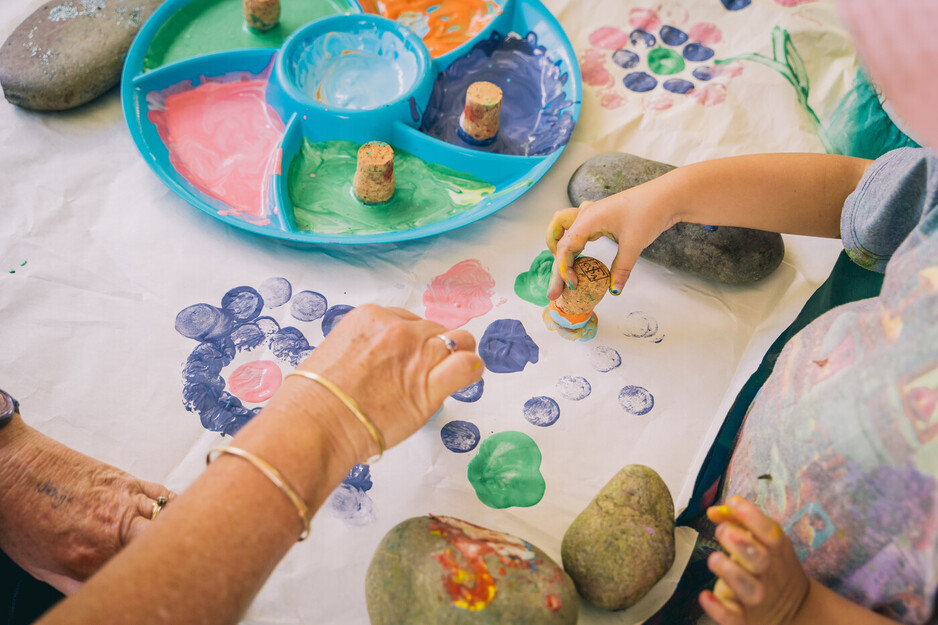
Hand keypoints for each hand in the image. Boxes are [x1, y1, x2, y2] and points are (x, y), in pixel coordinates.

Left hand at [0, 420, 174, 593]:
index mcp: (91, 557)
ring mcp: (125, 501)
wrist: (13, 470)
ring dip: (172, 535)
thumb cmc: (18, 514)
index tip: (148, 585)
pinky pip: (165, 495)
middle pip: (161, 550)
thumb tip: (95, 594)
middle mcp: (115, 529)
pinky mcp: (128, 479)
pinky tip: (170, 516)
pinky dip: (173, 507)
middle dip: (166, 561)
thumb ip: (76, 584)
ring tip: (173, 544)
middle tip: (165, 568)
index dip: (145, 583)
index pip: (135, 577)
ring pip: (170, 522)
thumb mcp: (40, 567)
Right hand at [294, 305, 481, 457]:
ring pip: (459, 341)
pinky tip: (465, 378)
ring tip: (447, 374)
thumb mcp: (335, 351)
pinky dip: (472, 370)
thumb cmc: (315, 397)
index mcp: (371, 317)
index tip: (407, 359)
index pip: (408, 320)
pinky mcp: (430, 384)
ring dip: (457, 355)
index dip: (412, 340)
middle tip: (420, 374)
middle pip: (434, 330)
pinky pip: (468, 366)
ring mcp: (417, 354)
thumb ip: (364, 346)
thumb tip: (381, 359)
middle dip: (432, 349)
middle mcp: (398, 330)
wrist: (316, 423)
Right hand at [545, 190, 677, 299]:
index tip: (572, 286)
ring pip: (562, 229)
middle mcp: (585, 214)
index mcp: (588, 218)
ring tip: (561, 270)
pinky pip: (576, 229)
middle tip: (554, 292)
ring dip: (558, 248)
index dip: (564, 268)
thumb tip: (614, 290)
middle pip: (559, 240)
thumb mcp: (634, 244)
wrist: (666, 196)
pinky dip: (572, 244)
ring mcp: (591, 214)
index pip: (565, 246)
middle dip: (556, 267)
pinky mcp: (599, 217)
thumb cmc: (649, 212)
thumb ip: (621, 269)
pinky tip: (578, 258)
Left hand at [699, 496, 809, 624]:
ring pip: (749, 588)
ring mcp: (758, 598)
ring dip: (731, 573)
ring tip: (715, 559)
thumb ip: (738, 522)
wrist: (795, 611)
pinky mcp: (744, 619)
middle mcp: (768, 574)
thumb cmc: (770, 566)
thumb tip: (714, 511)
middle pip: (759, 559)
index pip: (770, 532)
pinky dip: (719, 610)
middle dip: (741, 543)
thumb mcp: (763, 541)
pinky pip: (734, 618)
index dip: (753, 516)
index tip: (734, 502)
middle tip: (723, 531)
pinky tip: (705, 597)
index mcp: (776, 551)